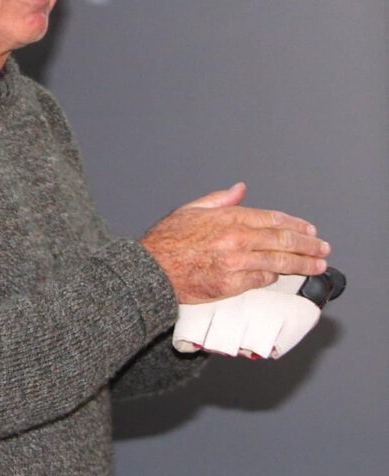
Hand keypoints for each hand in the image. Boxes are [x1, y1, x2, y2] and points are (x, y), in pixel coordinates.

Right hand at [140, 182, 329, 303]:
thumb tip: (239, 189)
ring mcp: (236, 263)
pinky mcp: (232, 285)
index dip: (296, 224)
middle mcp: (237, 239)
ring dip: (303, 264)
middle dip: (308, 245)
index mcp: (229, 217)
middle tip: (323, 248)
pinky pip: (261, 281)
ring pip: (279, 262)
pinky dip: (274, 278)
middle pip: (283, 240)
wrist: (151, 271)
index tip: (309, 229)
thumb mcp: (191, 209)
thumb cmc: (166, 241)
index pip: (273, 219)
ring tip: (317, 265)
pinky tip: (284, 276)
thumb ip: (219, 199)